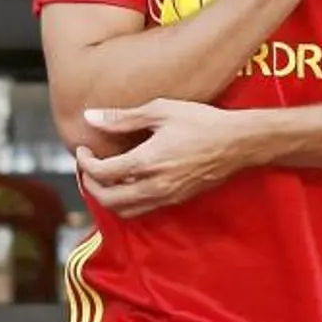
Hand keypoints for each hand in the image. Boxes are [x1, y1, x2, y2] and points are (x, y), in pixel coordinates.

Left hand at [74, 100, 252, 216]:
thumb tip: (91, 117)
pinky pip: (143, 210)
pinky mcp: (177, 200)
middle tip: (87, 166)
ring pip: (124, 211)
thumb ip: (123, 118)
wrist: (238, 143)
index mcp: (147, 162)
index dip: (84, 163)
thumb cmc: (202, 122)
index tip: (83, 149)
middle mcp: (155, 186)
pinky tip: (128, 181)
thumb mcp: (160, 110)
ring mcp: (167, 197)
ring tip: (103, 176)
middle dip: (90, 185)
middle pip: (108, 200)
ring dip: (107, 197)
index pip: (102, 174)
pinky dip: (126, 201)